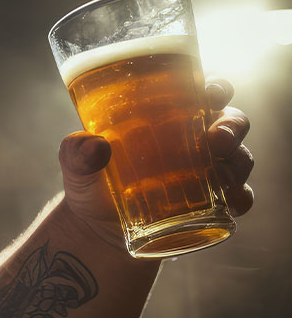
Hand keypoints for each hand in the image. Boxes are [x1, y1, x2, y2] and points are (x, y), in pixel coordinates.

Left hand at [59, 78, 254, 253]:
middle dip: (232, 126)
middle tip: (216, 139)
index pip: (203, 90)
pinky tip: (230, 204)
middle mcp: (198, 138)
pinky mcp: (214, 203)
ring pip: (240, 158)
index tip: (209, 93)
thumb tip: (92, 145)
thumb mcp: (77, 164)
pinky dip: (240, 199)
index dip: (215, 87)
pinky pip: (241, 197)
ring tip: (220, 176)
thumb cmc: (93, 181)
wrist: (96, 230)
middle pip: (232, 121)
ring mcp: (210, 171)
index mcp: (170, 114)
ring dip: (237, 163)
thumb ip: (76, 152)